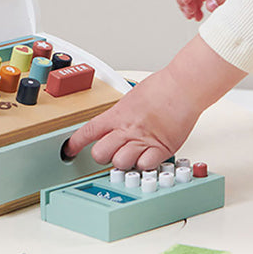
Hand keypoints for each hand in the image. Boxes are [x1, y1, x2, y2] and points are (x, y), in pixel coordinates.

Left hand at [63, 36, 246, 169]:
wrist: (183, 87)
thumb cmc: (163, 87)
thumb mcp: (132, 97)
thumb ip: (121, 114)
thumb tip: (115, 123)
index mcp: (117, 114)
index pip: (87, 132)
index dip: (74, 144)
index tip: (69, 150)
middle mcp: (127, 129)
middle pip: (100, 154)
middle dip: (103, 156)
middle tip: (112, 152)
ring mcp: (142, 141)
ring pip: (120, 164)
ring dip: (125, 162)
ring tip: (133, 154)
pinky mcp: (160, 149)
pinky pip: (144, 166)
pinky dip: (144, 165)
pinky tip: (148, 157)